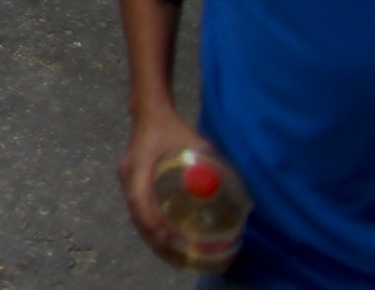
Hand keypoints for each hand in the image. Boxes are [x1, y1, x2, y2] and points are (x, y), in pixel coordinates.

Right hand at [119, 111, 211, 265]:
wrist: (149, 113)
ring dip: (155, 241)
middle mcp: (129, 178)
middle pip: (138, 217)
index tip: (170, 238)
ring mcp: (130, 184)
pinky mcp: (135, 187)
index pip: (139, 200)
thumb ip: (215, 166)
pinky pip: (141, 213)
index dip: (153, 222)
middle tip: (180, 261)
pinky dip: (153, 231)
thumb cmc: (172, 128)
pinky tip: (170, 244)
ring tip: (177, 260)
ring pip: (138, 218)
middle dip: (157, 242)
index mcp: (138, 167)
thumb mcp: (195, 143)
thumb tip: (245, 199)